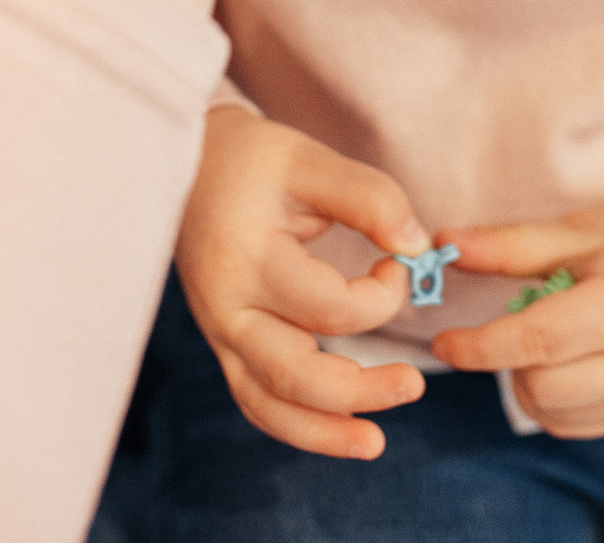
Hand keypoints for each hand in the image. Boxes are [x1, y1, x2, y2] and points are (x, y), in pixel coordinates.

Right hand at [178, 107, 433, 458]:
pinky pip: (256, 399)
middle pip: (295, 375)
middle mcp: (228, 309)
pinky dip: (295, 424)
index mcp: (250, 261)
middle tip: (415, 385)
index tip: (399, 261)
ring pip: (268, 404)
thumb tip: (417, 248)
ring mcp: (220, 333)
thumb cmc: (253, 160)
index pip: (331, 308)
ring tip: (375, 445)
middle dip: (360, 391)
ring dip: (323, 431)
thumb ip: (371, 200)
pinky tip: (338, 431)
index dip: (383, 294)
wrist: (187, 163)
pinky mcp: (224, 342)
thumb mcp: (312, 160)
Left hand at [428, 188, 603, 439]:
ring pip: (553, 415)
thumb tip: (444, 244)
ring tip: (545, 341)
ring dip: (528, 384)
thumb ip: (509, 246)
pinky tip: (567, 362)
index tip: (443, 340)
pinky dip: (555, 401)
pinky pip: (577, 424)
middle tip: (514, 326)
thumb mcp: (575, 231)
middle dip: (507, 361)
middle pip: (540, 387)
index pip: (535, 342)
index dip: (479, 346)